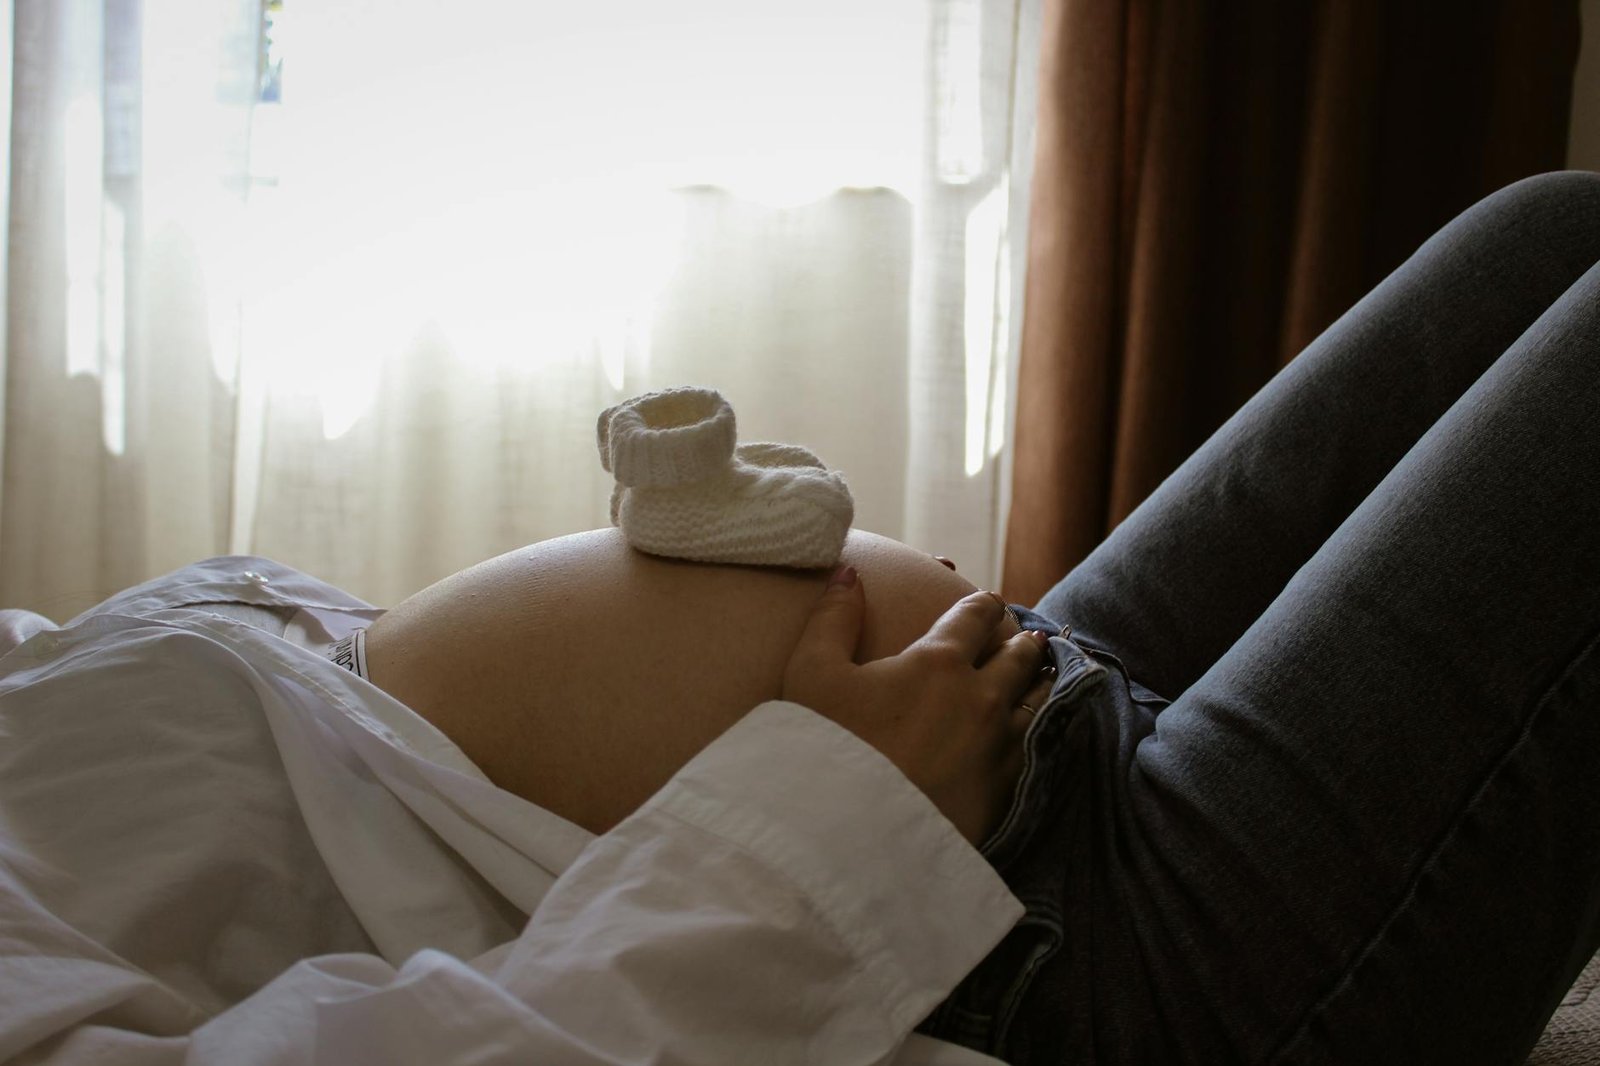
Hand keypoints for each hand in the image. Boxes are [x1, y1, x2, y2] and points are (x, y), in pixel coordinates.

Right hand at [781, 566, 1053, 845]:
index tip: (988, 602)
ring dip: (1043, 684)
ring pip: (1039, 702)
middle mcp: (982, 698)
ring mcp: (1000, 747)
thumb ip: (833, 616)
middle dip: (1024, 642)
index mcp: (938, 662)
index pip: (975, 616)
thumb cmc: (824, 749)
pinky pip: (1040, 751)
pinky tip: (1042, 735)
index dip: (983, 604)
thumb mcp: (811, 673)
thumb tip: (849, 572)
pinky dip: (1046, 733)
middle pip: (1018, 657)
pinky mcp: (1007, 792)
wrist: (848, 838)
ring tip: (1046, 676)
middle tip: (1031, 638)